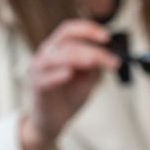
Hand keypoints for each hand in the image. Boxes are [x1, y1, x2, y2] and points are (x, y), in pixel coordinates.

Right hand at [19, 19, 117, 149]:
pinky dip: (57, 75)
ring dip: (78, 57)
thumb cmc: (68, 96)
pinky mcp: (37, 87)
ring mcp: (39, 69)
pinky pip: (46, 78)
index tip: (107, 37)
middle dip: (92, 48)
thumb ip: (93, 64)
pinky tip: (68, 74)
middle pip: (67, 41)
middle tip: (111, 60)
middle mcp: (46, 54)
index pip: (70, 29)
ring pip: (57, 56)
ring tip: (94, 61)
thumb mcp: (86, 77)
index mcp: (57, 47)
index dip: (88, 29)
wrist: (53, 120)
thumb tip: (107, 51)